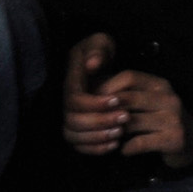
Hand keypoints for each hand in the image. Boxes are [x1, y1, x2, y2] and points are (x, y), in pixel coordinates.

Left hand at [60, 33, 192, 168]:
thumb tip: (92, 89)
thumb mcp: (149, 102)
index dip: (107, 87)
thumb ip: (127, 95)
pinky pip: (141, 143)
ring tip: (107, 137)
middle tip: (92, 121)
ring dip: (114, 131)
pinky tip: (123, 150)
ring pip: (132, 121)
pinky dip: (127, 148)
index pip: (129, 77)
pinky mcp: (174, 139)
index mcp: (160, 85)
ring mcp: (173, 118)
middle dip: (106, 110)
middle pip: (129, 98)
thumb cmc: (163, 121)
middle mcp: (169, 98)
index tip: (91, 100)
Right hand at [62, 33, 125, 155]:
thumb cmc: (100, 51)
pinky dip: (95, 149)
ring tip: (121, 131)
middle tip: (125, 117)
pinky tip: (115, 144)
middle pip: (73, 120)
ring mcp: (70, 116)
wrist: (97, 62)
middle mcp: (67, 102)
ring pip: (73, 135)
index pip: (74, 99)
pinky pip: (78, 146)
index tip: (116, 100)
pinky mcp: (78, 129)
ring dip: (98, 137)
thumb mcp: (99, 42)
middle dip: (100, 121)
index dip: (94, 103)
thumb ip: (97, 50)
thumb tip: (93, 64)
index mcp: (71, 82)